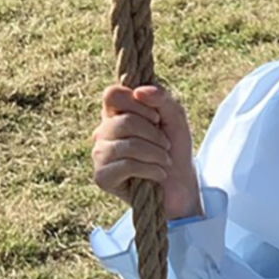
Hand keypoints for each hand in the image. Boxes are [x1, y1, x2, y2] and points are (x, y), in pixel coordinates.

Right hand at [91, 83, 202, 220]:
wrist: (179, 186)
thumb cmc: (174, 149)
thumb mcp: (175, 118)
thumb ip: (162, 98)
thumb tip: (139, 91)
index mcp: (115, 113)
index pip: (112, 94)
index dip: (137, 104)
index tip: (157, 118)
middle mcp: (102, 131)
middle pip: (124, 122)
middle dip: (154, 135)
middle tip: (166, 146)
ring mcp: (99, 154)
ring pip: (128, 145)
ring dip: (156, 154)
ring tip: (165, 161)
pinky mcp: (102, 177)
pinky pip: (127, 165)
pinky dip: (151, 169)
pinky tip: (158, 174)